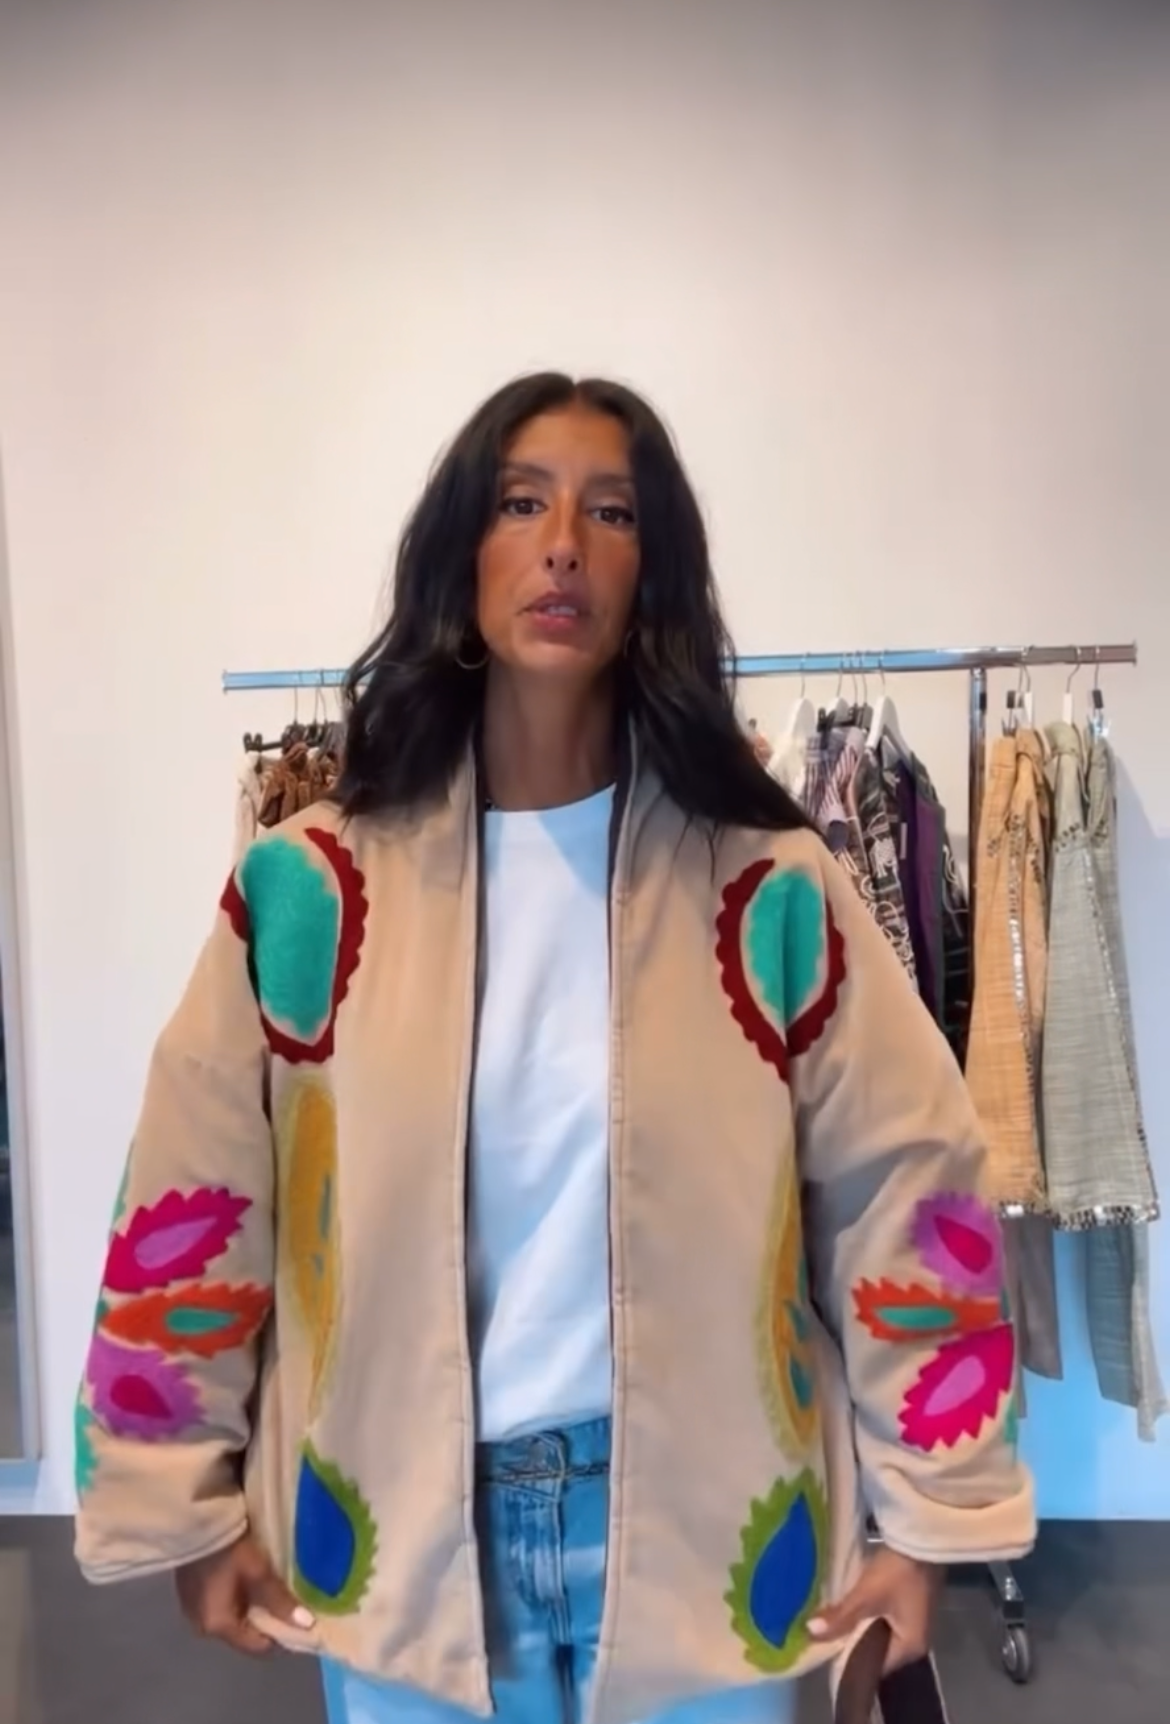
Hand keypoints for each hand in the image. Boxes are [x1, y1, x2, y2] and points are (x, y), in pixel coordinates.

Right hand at [176, 1530, 314, 1656]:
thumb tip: (306, 1624)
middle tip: (286, 1597)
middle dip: (267, 1618)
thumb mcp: (258, 1572)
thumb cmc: (227, 1551)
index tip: (299, 1619)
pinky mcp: (190, 1595)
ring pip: (232, 1618)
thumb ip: (280, 1600)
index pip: (256, 1646)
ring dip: (251, 1606)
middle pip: (243, 1633)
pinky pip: (220, 1606)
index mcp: (217, 1627)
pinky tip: (246, 1578)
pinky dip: (236, 1597)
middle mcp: (202, 1627)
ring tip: (269, 1585)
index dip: (281, 1634)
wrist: (193, 1523)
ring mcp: (193, 1611)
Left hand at [807, 1546, 943, 1671]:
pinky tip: (851, 1602)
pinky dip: (868, 1612)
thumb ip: (841, 1618)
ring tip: (831, 1619)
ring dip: (859, 1624)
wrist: (921, 1537)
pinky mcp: (911, 1602)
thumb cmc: (897, 1573)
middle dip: (851, 1640)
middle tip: (822, 1633)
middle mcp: (917, 1639)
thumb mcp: (866, 1596)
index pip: (875, 1666)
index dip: (848, 1659)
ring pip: (879, 1630)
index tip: (823, 1650)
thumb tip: (810, 1634)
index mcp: (910, 1647)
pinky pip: (885, 1616)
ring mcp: (915, 1620)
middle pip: (877, 1649)